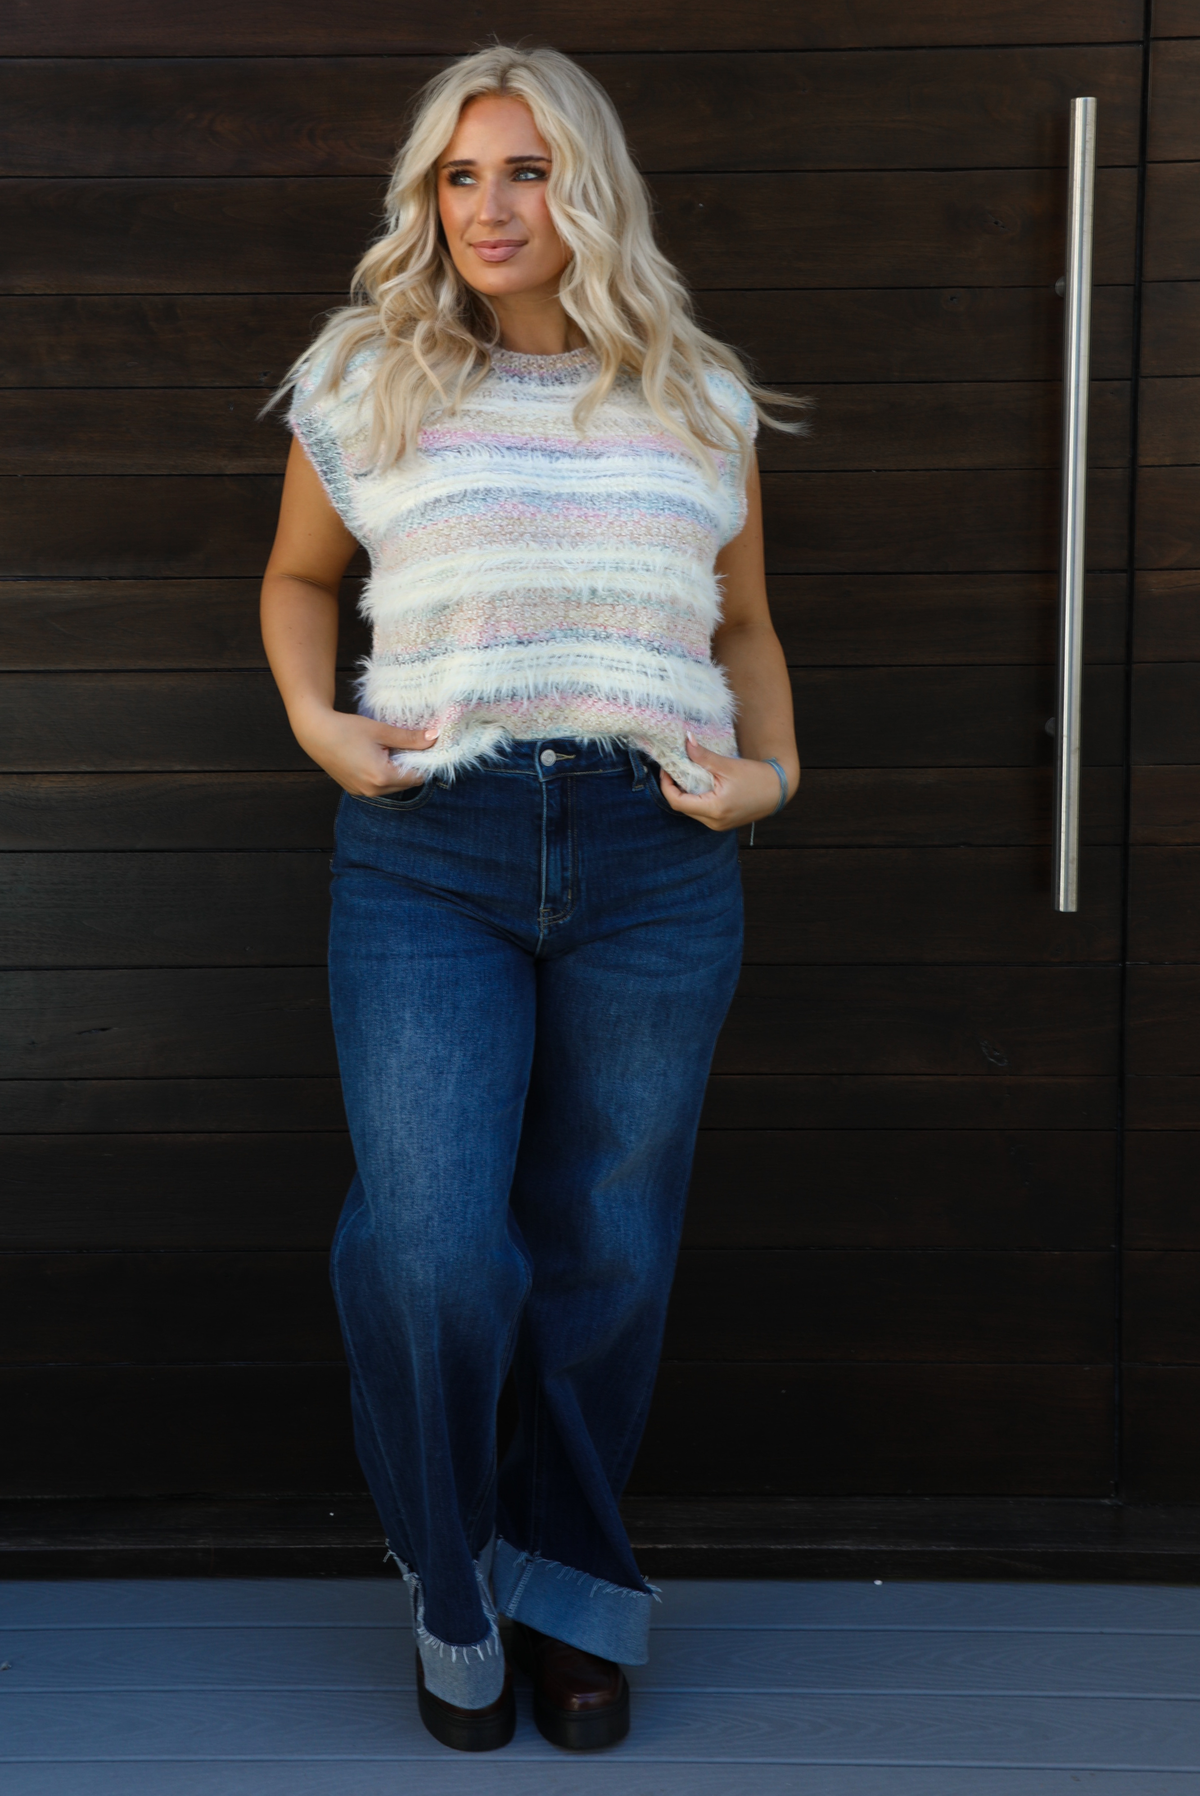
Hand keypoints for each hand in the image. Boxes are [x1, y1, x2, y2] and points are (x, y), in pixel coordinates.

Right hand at [290, 706, 437, 798]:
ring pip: (391, 786)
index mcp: (382, 777)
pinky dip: (381, 775)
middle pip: (405, 784)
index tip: (420, 748)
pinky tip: (374, 757)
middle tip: (402, 746)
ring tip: (386, 750)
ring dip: (394, 772)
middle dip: (408, 767)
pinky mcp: (354, 790)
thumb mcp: (382, 731)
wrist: (316, 733)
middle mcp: (372, 791)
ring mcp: (361, 792)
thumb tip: (434, 737)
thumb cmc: (347, 729)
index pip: (416, 778)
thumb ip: (410, 738)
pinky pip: (377, 786)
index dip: (422, 763)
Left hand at [660, 735, 790, 831]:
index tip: (666, 769)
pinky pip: (702, 812)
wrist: (779, 790)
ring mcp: (718, 825)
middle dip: (676, 788)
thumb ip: (704, 756)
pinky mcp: (723, 823)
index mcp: (714, 809)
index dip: (666, 785)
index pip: (677, 802)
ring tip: (688, 775)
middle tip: (675, 769)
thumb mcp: (727, 765)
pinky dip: (697, 799)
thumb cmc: (757, 777)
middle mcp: (714, 822)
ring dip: (686, 794)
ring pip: (692, 811)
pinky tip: (701, 785)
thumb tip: (686, 741)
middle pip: (683, 807)